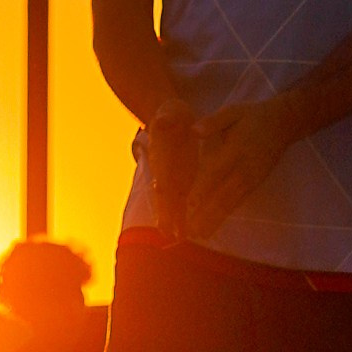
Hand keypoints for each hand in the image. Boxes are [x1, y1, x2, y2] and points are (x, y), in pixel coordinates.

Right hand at [145, 107, 198, 227]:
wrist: (172, 119)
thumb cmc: (170, 114)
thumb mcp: (168, 112)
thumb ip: (166, 119)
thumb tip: (162, 121)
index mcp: (161, 157)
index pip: (161, 176)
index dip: (163, 190)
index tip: (164, 204)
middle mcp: (165, 173)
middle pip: (165, 196)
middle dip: (167, 214)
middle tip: (169, 234)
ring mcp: (174, 179)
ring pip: (174, 203)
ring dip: (176, 220)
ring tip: (180, 238)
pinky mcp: (185, 182)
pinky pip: (184, 202)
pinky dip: (185, 216)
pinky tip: (189, 231)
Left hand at [180, 96, 298, 240]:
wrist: (283, 124)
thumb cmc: (252, 116)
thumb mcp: (233, 111)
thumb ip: (213, 122)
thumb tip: (193, 130)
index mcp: (235, 149)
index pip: (215, 172)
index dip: (202, 190)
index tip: (188, 205)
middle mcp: (243, 168)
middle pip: (223, 195)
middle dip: (206, 214)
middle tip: (191, 231)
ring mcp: (251, 179)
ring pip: (231, 203)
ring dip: (215, 219)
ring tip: (201, 235)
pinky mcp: (255, 185)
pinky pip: (238, 202)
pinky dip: (226, 215)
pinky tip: (215, 224)